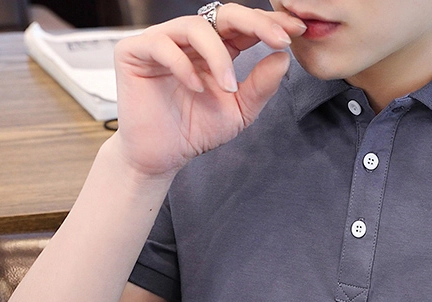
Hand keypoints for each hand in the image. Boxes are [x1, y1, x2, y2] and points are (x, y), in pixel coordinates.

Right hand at [111, 3, 305, 177]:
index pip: (244, 26)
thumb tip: (283, 58)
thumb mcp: (239, 111)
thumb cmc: (196, 131)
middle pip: (223, 13)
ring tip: (229, 88)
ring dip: (219, 56)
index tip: (297, 31)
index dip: (269, 24)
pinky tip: (197, 89)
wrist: (163, 156)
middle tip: (279, 39)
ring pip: (195, 26)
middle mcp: (189, 39)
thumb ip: (261, 86)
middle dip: (255, 23)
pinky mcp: (134, 51)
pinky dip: (183, 66)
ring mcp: (162, 41)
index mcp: (216, 49)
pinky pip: (162, 45)